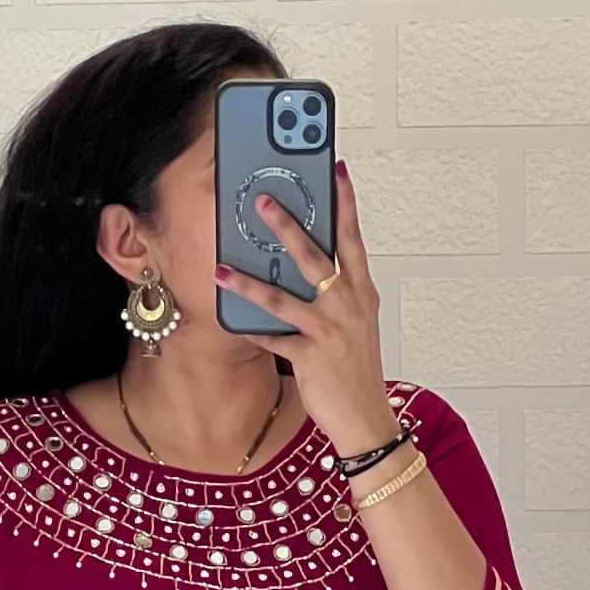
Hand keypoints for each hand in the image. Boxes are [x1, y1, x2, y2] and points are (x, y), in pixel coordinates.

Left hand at [214, 161, 398, 459]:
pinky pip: (273, 339)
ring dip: (250, 280)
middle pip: (315, 256)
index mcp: (361, 292)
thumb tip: (310, 263)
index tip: (335, 169)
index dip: (344, 202)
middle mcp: (348, 305)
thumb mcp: (356, 323)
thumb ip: (337, 291)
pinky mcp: (311, 358)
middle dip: (287, 225)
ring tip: (223, 265)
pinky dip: (250, 330)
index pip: (352, 238)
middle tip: (261, 200)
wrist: (366, 420)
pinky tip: (228, 320)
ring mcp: (329, 331)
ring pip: (285, 297)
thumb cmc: (356, 370)